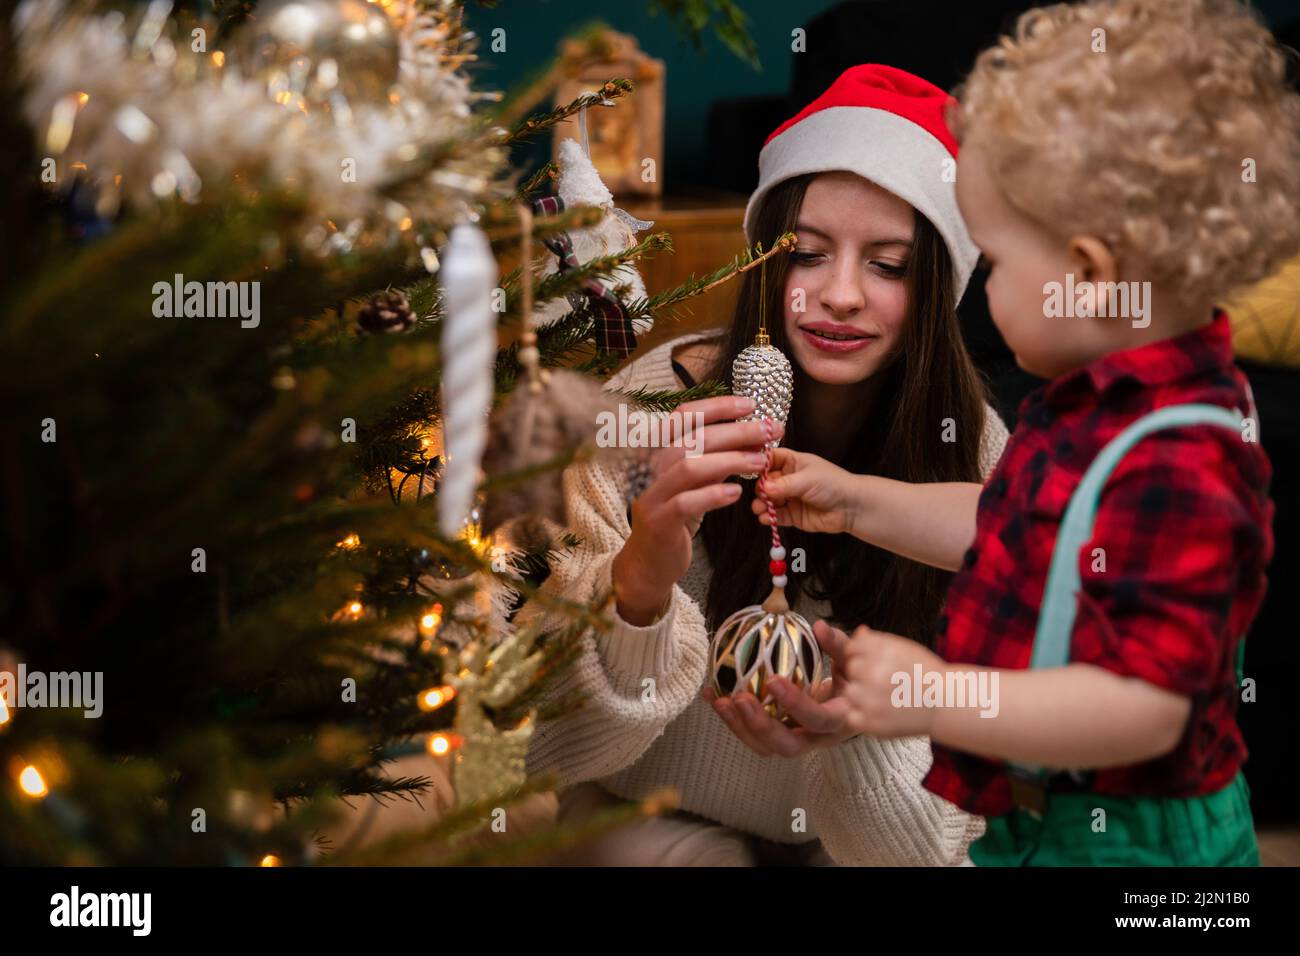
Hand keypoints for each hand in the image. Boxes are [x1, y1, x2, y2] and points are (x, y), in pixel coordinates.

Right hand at [612, 396, 782, 624]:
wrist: (649, 563)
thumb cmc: (675, 517)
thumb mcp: (694, 483)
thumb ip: (713, 459)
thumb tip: (750, 436)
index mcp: (657, 451)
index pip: (684, 416)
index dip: (717, 406)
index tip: (751, 405)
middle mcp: (649, 468)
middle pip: (691, 438)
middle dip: (735, 431)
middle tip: (770, 430)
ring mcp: (651, 494)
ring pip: (689, 467)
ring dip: (729, 460)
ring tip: (761, 461)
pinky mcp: (658, 521)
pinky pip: (686, 503)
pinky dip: (713, 494)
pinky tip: (736, 492)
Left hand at [702, 619, 860, 755]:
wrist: (855, 704)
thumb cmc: (854, 678)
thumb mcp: (854, 661)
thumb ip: (839, 646)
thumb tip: (819, 626)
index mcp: (839, 720)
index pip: (818, 720)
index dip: (796, 705)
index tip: (773, 681)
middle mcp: (818, 739)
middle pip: (788, 746)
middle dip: (760, 725)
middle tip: (739, 698)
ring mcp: (798, 741)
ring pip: (766, 747)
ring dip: (740, 727)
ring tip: (719, 701)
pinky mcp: (780, 738)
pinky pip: (754, 736)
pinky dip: (732, 721)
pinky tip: (713, 697)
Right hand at [751, 447, 860, 535]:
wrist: (851, 508)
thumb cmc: (834, 485)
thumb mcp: (807, 479)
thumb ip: (784, 485)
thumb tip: (764, 488)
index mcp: (793, 463)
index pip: (770, 459)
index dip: (760, 464)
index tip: (752, 471)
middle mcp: (789, 479)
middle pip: (765, 482)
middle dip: (761, 489)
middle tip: (762, 495)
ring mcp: (790, 498)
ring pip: (768, 500)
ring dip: (762, 504)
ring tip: (761, 508)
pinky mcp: (792, 515)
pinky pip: (775, 516)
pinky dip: (769, 518)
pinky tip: (767, 518)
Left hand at [841, 624, 948, 736]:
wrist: (947, 703)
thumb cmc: (925, 673)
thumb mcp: (904, 648)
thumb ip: (877, 641)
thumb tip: (859, 633)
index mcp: (882, 649)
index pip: (853, 647)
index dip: (862, 655)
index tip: (875, 663)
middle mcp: (874, 672)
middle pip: (851, 668)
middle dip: (862, 673)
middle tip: (883, 681)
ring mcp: (870, 699)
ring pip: (849, 692)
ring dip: (861, 694)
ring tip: (884, 697)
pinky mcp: (870, 722)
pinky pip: (851, 715)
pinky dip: (862, 715)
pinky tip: (880, 711)